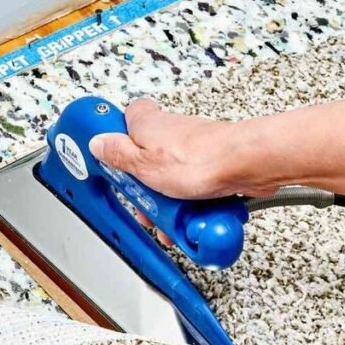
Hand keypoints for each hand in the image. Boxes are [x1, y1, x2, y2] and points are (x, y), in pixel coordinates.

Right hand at [88, 99, 275, 200]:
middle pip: (147, 161)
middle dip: (145, 190)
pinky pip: (194, 188)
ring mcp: (192, 150)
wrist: (247, 165)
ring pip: (171, 179)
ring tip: (171, 223)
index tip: (108, 162)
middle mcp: (170, 132)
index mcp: (148, 125)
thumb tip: (97, 144)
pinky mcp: (212, 166)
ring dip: (169, 204)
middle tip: (145, 207)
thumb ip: (118, 154)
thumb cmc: (201, 160)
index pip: (124, 121)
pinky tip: (192, 218)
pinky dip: (191, 205)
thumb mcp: (143, 164)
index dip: (115, 143)